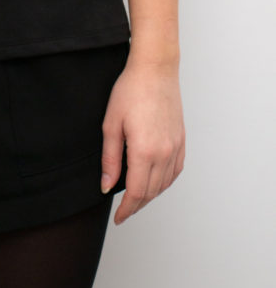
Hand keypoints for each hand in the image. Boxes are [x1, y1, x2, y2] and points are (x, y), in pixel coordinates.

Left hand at [100, 58, 184, 224]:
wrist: (155, 70)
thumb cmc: (130, 90)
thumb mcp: (111, 124)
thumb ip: (109, 159)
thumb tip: (107, 185)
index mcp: (144, 151)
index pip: (136, 192)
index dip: (126, 209)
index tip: (118, 218)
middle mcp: (164, 153)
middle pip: (151, 192)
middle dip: (136, 206)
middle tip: (124, 211)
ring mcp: (175, 147)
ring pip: (164, 184)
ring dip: (150, 195)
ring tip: (135, 198)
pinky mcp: (181, 140)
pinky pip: (175, 171)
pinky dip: (164, 182)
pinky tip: (154, 181)